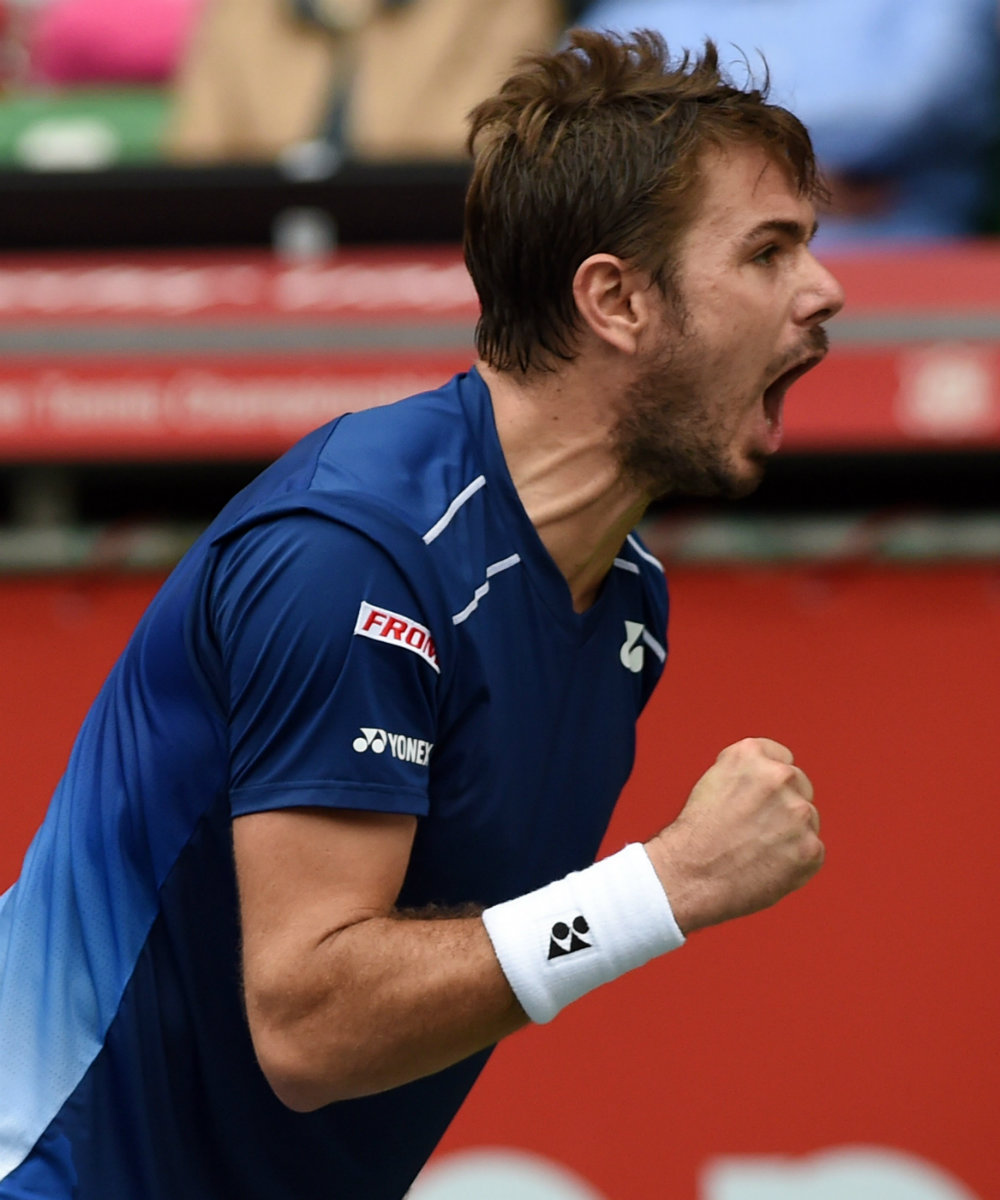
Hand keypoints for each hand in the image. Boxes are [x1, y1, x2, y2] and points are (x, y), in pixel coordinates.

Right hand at [645, 737, 823, 934]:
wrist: (689, 875)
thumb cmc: (696, 834)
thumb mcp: (715, 781)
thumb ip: (749, 774)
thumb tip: (776, 780)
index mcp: (750, 754)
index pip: (781, 757)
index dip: (768, 781)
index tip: (760, 797)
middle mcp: (778, 776)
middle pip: (800, 784)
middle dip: (784, 804)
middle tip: (756, 828)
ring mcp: (798, 811)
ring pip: (807, 819)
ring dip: (790, 832)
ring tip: (755, 851)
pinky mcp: (810, 847)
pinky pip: (811, 850)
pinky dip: (794, 861)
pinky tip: (766, 867)